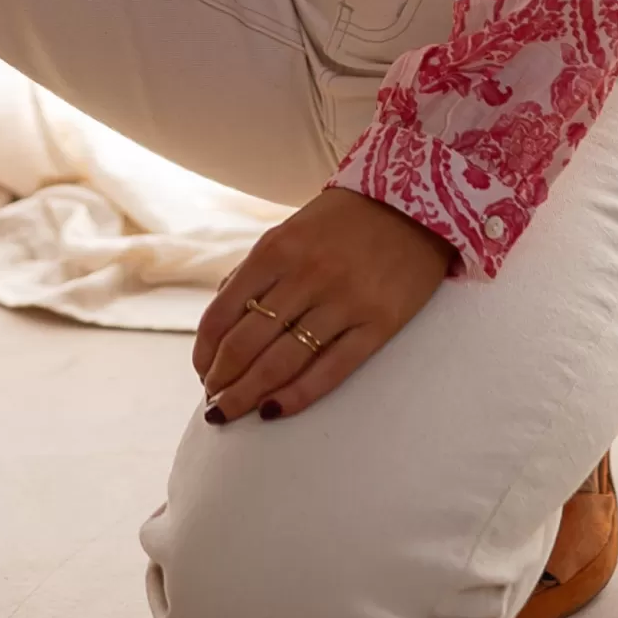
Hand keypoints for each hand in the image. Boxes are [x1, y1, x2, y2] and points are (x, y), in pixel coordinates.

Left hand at [191, 186, 455, 423]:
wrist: (415, 205)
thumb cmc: (342, 223)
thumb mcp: (289, 232)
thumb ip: (254, 273)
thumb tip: (219, 324)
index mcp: (275, 250)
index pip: (222, 313)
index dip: (205, 352)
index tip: (201, 372)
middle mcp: (305, 276)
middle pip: (246, 344)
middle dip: (222, 381)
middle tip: (215, 403)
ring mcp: (344, 301)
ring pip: (282, 363)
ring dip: (248, 394)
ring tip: (233, 411)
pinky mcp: (379, 323)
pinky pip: (331, 370)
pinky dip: (296, 396)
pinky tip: (273, 410)